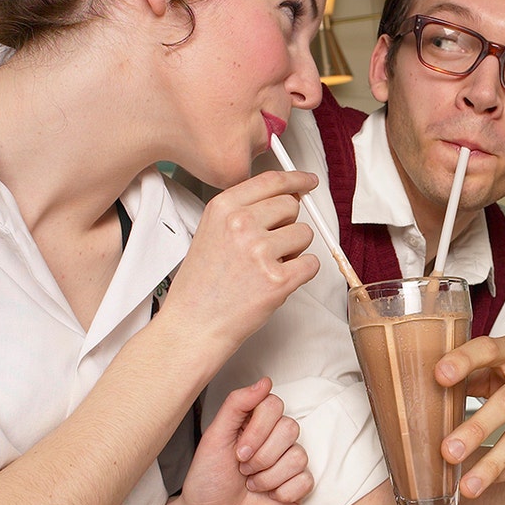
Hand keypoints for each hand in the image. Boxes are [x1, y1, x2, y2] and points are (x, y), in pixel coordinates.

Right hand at [159, 171, 320, 350]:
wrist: (193, 325)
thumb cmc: (202, 284)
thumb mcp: (211, 231)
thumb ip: (245, 211)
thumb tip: (287, 197)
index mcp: (223, 208)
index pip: (271, 180)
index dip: (296, 179)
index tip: (307, 181)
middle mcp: (241, 224)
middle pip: (291, 206)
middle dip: (288, 224)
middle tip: (271, 246)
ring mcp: (260, 251)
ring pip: (305, 234)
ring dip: (295, 250)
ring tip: (267, 267)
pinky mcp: (278, 279)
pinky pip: (311, 264)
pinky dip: (302, 273)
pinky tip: (278, 281)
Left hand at [171, 378, 312, 504]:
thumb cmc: (207, 482)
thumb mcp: (214, 438)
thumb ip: (237, 404)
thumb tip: (265, 381)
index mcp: (254, 423)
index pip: (274, 405)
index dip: (258, 429)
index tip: (238, 450)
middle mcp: (274, 440)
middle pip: (290, 428)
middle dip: (261, 456)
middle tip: (242, 468)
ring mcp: (288, 463)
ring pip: (298, 456)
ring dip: (268, 477)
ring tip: (251, 484)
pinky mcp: (298, 487)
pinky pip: (306, 480)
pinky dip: (282, 492)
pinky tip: (268, 496)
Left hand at [434, 335, 504, 497]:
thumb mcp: (503, 360)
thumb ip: (473, 374)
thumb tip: (431, 397)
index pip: (488, 349)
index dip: (464, 361)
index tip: (439, 376)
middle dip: (477, 429)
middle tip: (449, 453)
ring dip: (495, 463)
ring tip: (469, 485)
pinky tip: (495, 479)